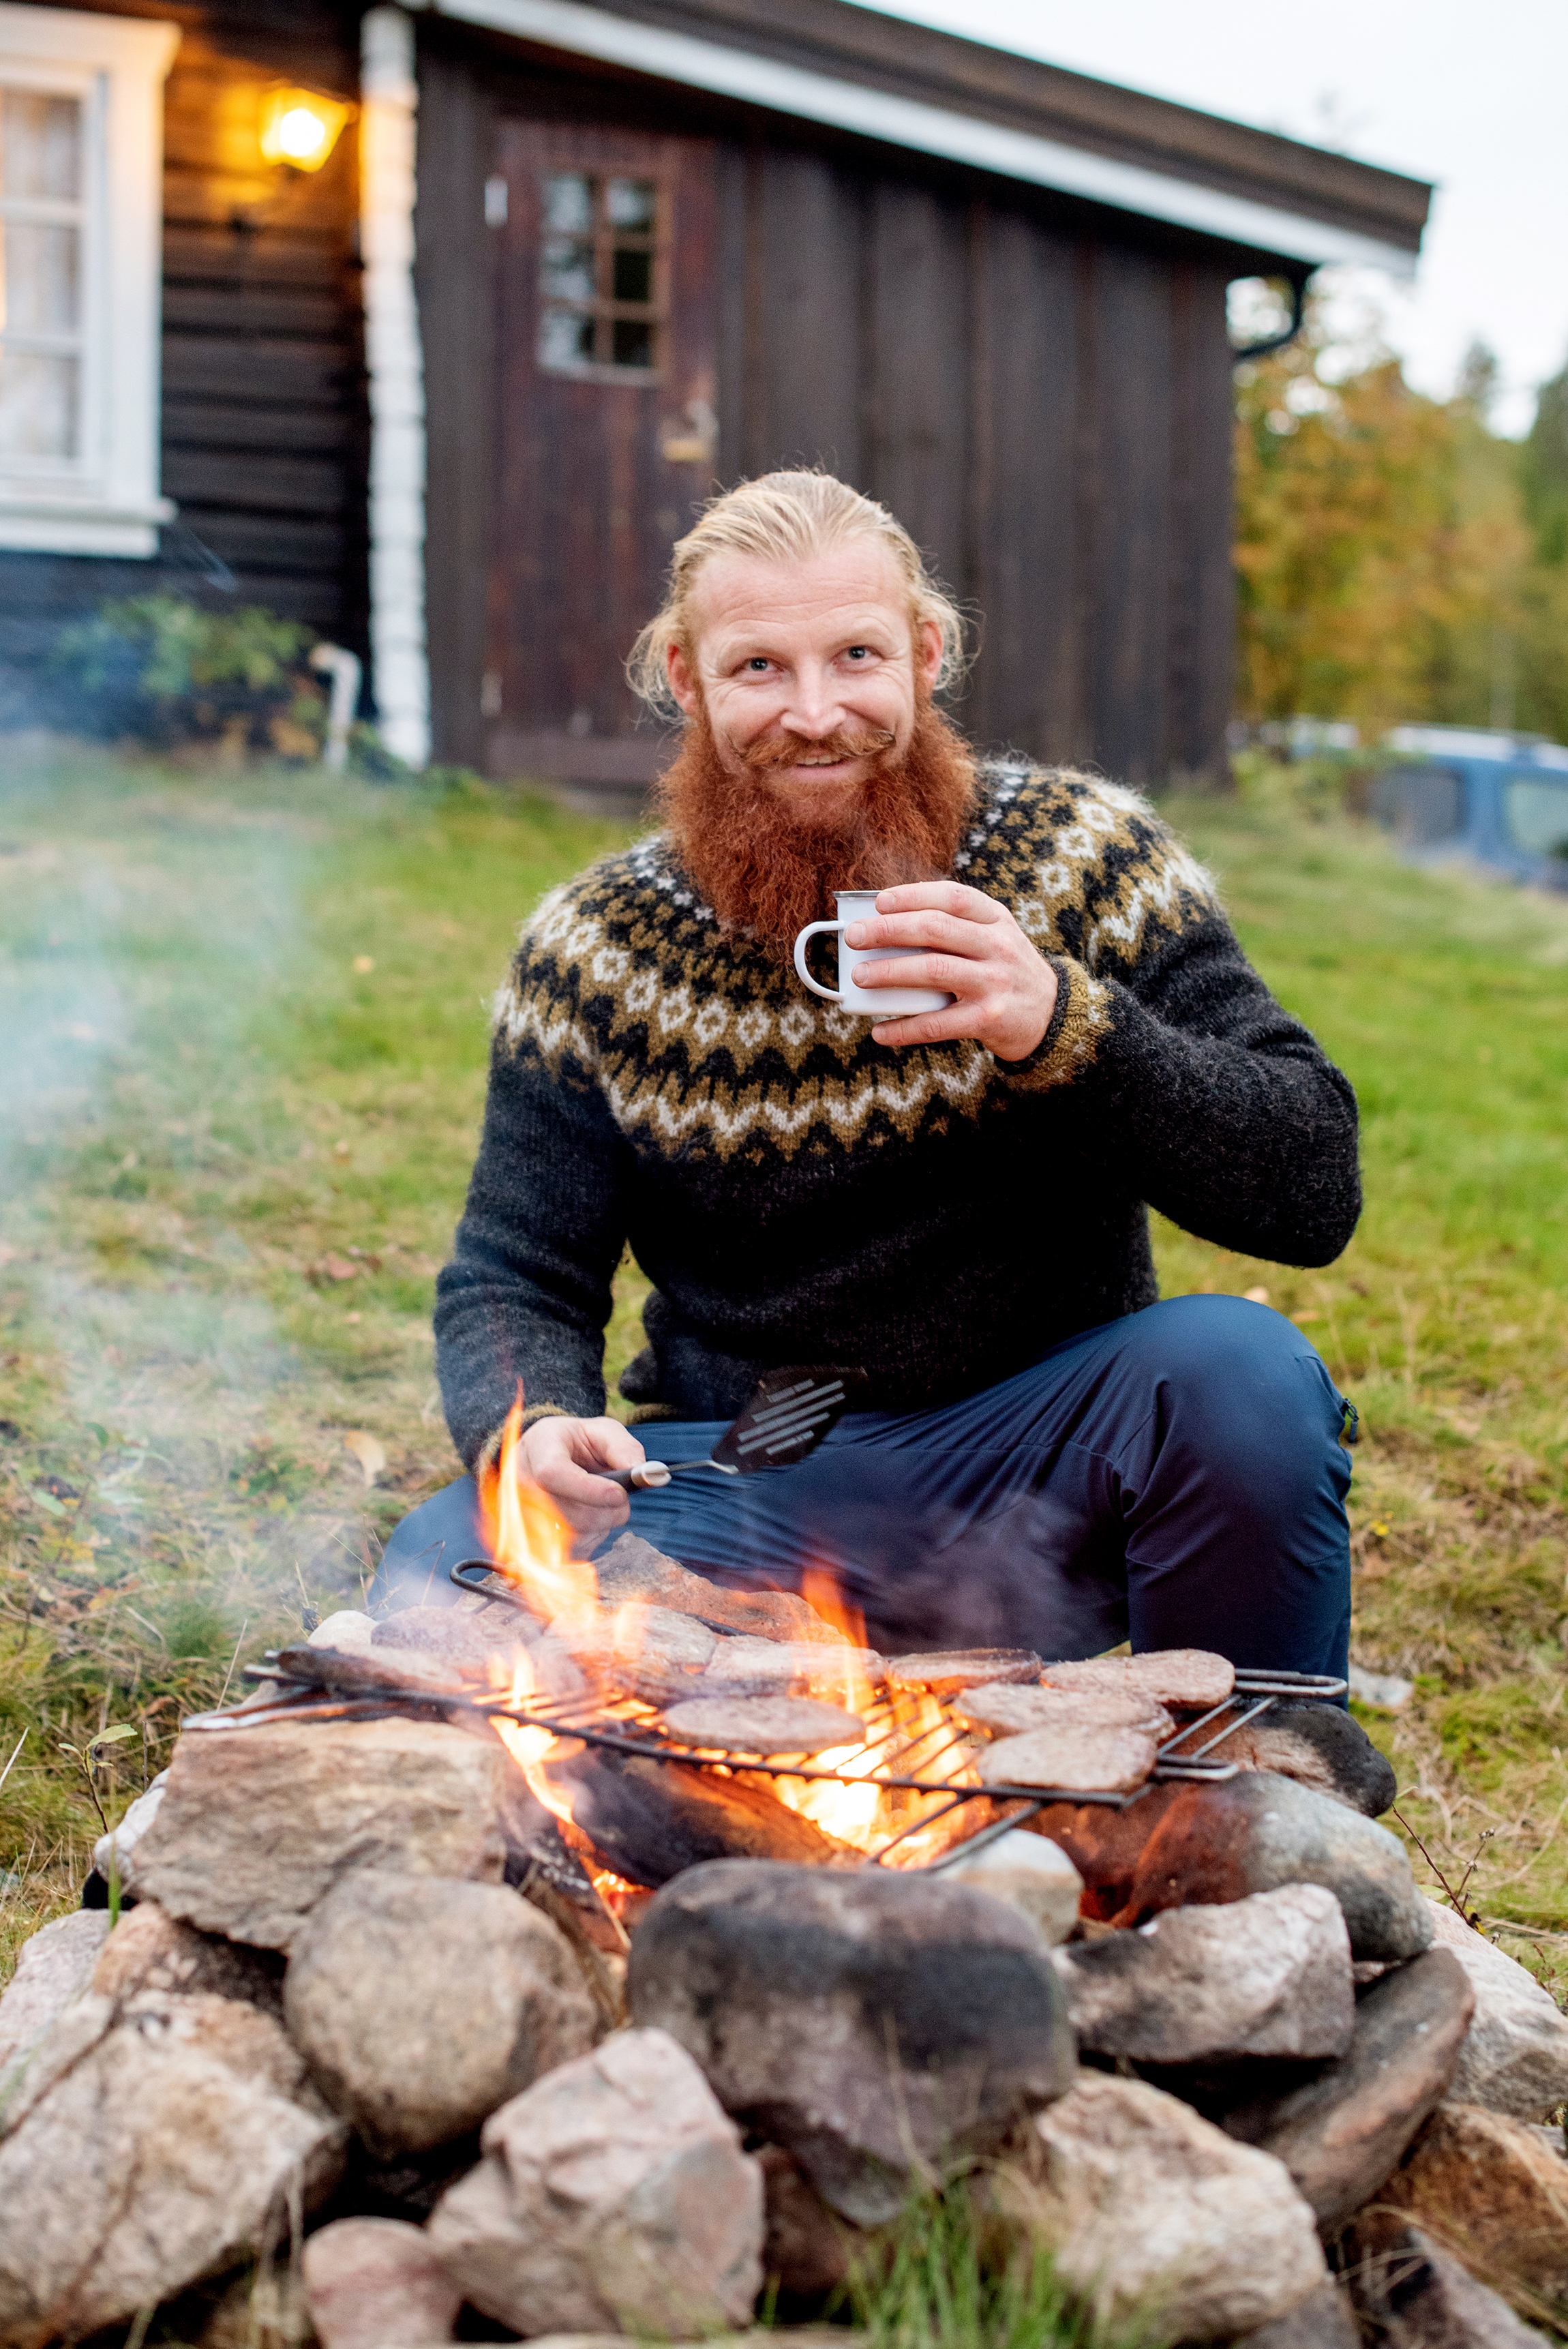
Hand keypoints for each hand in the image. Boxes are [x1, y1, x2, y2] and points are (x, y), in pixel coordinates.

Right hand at [513, 1414, 646, 1540]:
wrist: (546, 1459)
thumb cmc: (576, 1444)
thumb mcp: (602, 1431)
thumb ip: (623, 1447)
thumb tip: (640, 1472)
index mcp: (537, 1449)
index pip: (553, 1474)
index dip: (590, 1490)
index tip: (620, 1494)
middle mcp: (521, 1485)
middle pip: (570, 1514)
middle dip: (608, 1510)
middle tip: (620, 1496)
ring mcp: (523, 1516)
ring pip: (573, 1537)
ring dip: (601, 1524)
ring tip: (600, 1502)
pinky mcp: (532, 1542)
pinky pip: (572, 1551)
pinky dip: (591, 1537)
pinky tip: (588, 1517)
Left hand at [843, 882, 1058, 1058]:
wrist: (1053, 1015)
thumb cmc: (1006, 971)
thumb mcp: (994, 937)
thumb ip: (955, 928)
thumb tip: (886, 924)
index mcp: (996, 919)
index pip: (953, 897)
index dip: (913, 895)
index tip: (879, 902)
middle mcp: (998, 946)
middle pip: (936, 929)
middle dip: (889, 930)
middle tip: (855, 936)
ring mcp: (995, 982)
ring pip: (934, 971)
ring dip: (890, 972)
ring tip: (860, 976)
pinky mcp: (989, 1019)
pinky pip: (938, 1023)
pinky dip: (905, 1028)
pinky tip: (880, 1030)